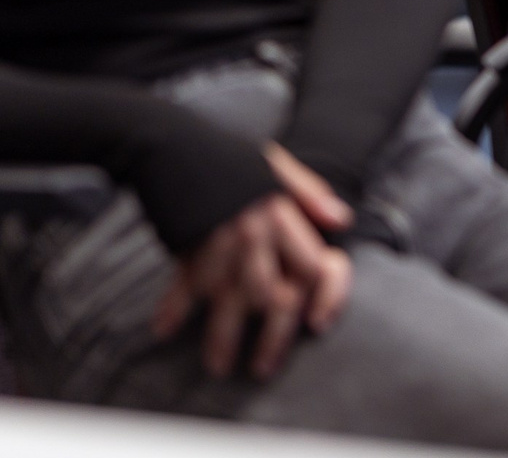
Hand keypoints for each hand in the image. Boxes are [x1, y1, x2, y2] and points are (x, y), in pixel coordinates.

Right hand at [150, 143, 353, 378]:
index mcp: (281, 212)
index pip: (313, 265)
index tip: (318, 325)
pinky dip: (173, 309)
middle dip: (272, 339)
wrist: (171, 139)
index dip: (324, 296)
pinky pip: (183, 286)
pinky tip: (164, 330)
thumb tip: (343, 219)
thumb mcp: (275, 164)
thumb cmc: (226, 152)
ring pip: (229, 302)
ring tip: (219, 368)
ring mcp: (218, 243)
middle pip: (275, 297)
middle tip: (264, 368)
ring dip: (222, 339)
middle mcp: (254, 233)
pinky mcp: (184, 246)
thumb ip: (310, 193)